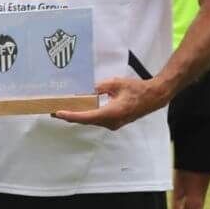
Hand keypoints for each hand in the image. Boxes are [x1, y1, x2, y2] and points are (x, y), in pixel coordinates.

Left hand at [51, 76, 165, 130]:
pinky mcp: (115, 123)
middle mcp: (111, 122)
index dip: (70, 115)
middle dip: (70, 116)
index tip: (58, 113)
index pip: (86, 117)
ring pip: (90, 121)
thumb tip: (84, 91)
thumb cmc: (138, 89)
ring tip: (63, 110)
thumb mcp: (116, 84)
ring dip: (77, 116)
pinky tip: (79, 109)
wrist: (155, 97)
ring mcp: (113, 124)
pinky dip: (86, 115)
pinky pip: (97, 120)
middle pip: (85, 121)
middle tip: (54, 111)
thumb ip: (99, 87)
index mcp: (112, 113)